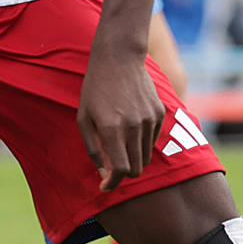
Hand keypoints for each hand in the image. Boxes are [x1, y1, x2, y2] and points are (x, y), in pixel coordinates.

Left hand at [77, 44, 165, 190]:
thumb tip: (104, 173)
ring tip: (118, 144)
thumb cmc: (95, 88)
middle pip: (136, 168)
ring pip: (145, 157)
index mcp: (111, 127)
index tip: (104, 186)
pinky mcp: (159, 113)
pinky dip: (141, 143)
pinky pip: (152, 140)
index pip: (119, 169)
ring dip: (132, 158)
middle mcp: (133, 125)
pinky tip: (129, 127)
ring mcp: (149, 119)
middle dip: (122, 174)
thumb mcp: (83, 117)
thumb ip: (93, 148)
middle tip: (110, 167)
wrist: (119, 58)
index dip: (112, 183)